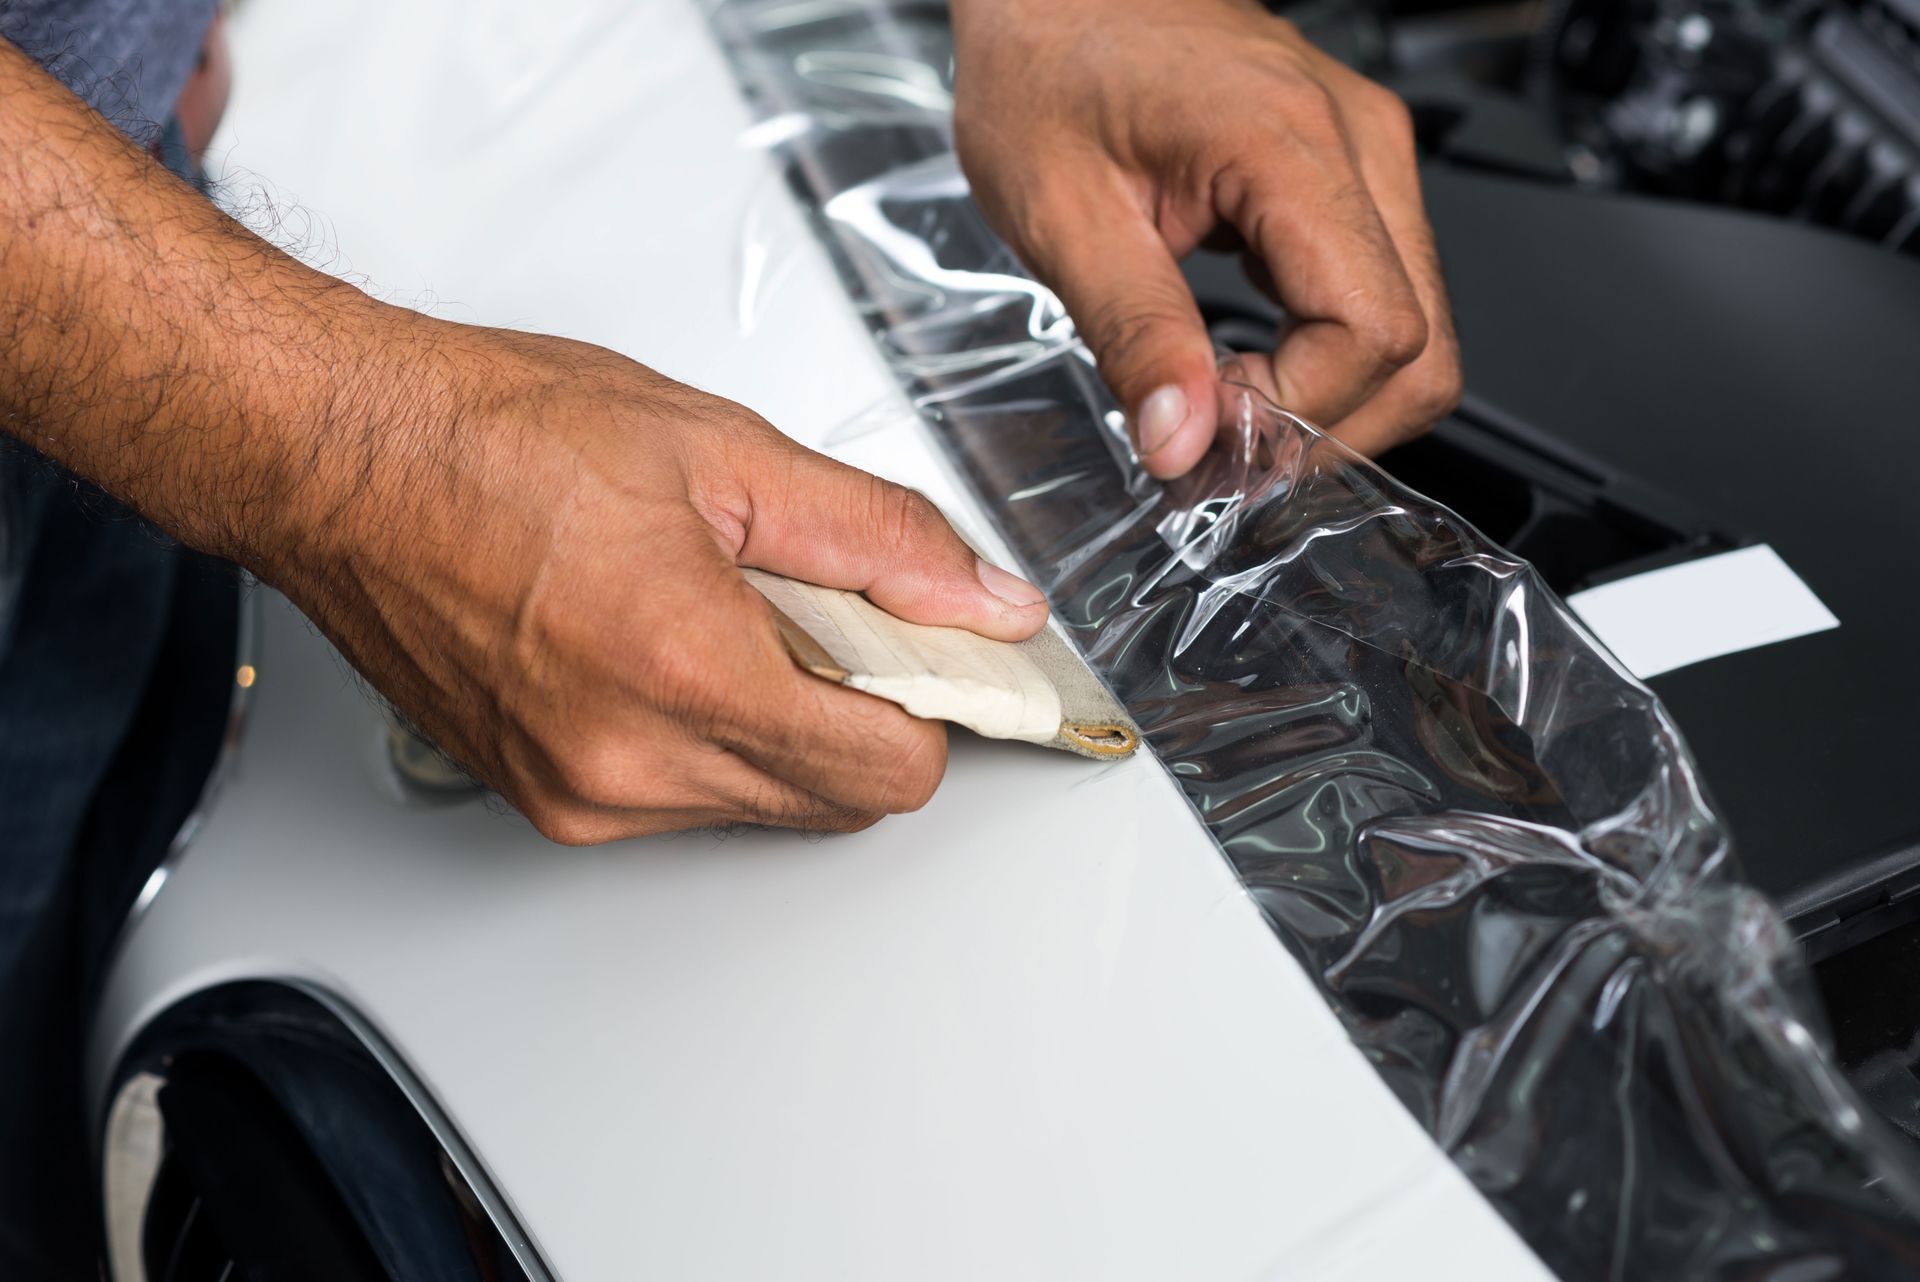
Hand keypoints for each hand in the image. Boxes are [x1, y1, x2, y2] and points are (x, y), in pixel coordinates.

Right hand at [262, 324, 1050, 843]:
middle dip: (865, 714)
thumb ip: (880, 538)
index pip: (894, 770)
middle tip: (828, 614)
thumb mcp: (725, 453)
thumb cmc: (492, 437)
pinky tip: (670, 646)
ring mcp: (579, 798)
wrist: (339, 458)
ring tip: (726, 614)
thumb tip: (984, 601)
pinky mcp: (543, 804)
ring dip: (784, 727)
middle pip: (838, 800)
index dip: (937, 706)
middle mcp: (630, 766)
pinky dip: (710, 741)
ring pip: (764, 806)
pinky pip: (684, 804)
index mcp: (687, 672)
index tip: (939, 657)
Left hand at [951, 0, 1460, 475]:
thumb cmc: (1047, 62)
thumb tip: (1186, 442)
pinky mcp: (1348, 169)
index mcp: (1291, 146)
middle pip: (1420, 345)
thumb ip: (1135, 336)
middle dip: (1328, 423)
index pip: (1374, 333)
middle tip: (1224, 442)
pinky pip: (1380, 291)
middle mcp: (1356, 141)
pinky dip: (1324, 352)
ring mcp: (1363, 151)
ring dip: (1330, 395)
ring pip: (1413, 328)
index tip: (1211, 429)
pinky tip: (1247, 356)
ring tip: (1227, 400)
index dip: (1300, 410)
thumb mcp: (1061, 216)